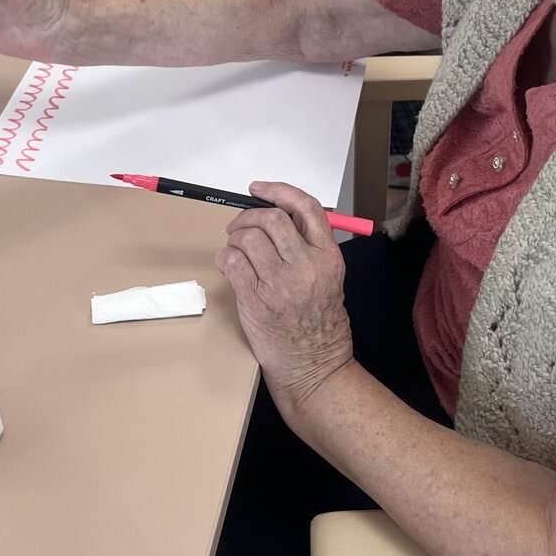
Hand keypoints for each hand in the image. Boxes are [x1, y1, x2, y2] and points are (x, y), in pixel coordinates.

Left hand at [216, 182, 353, 414]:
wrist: (313, 366)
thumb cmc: (320, 323)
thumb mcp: (330, 277)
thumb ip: (308, 245)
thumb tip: (275, 214)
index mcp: (328, 257)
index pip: (305, 207)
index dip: (279, 191)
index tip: (259, 189)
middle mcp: (305, 266)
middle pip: (271, 219)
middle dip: (247, 216)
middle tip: (239, 226)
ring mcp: (279, 284)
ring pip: (246, 238)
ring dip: (234, 239)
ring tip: (235, 250)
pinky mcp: (255, 300)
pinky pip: (231, 262)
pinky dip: (224, 258)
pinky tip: (229, 266)